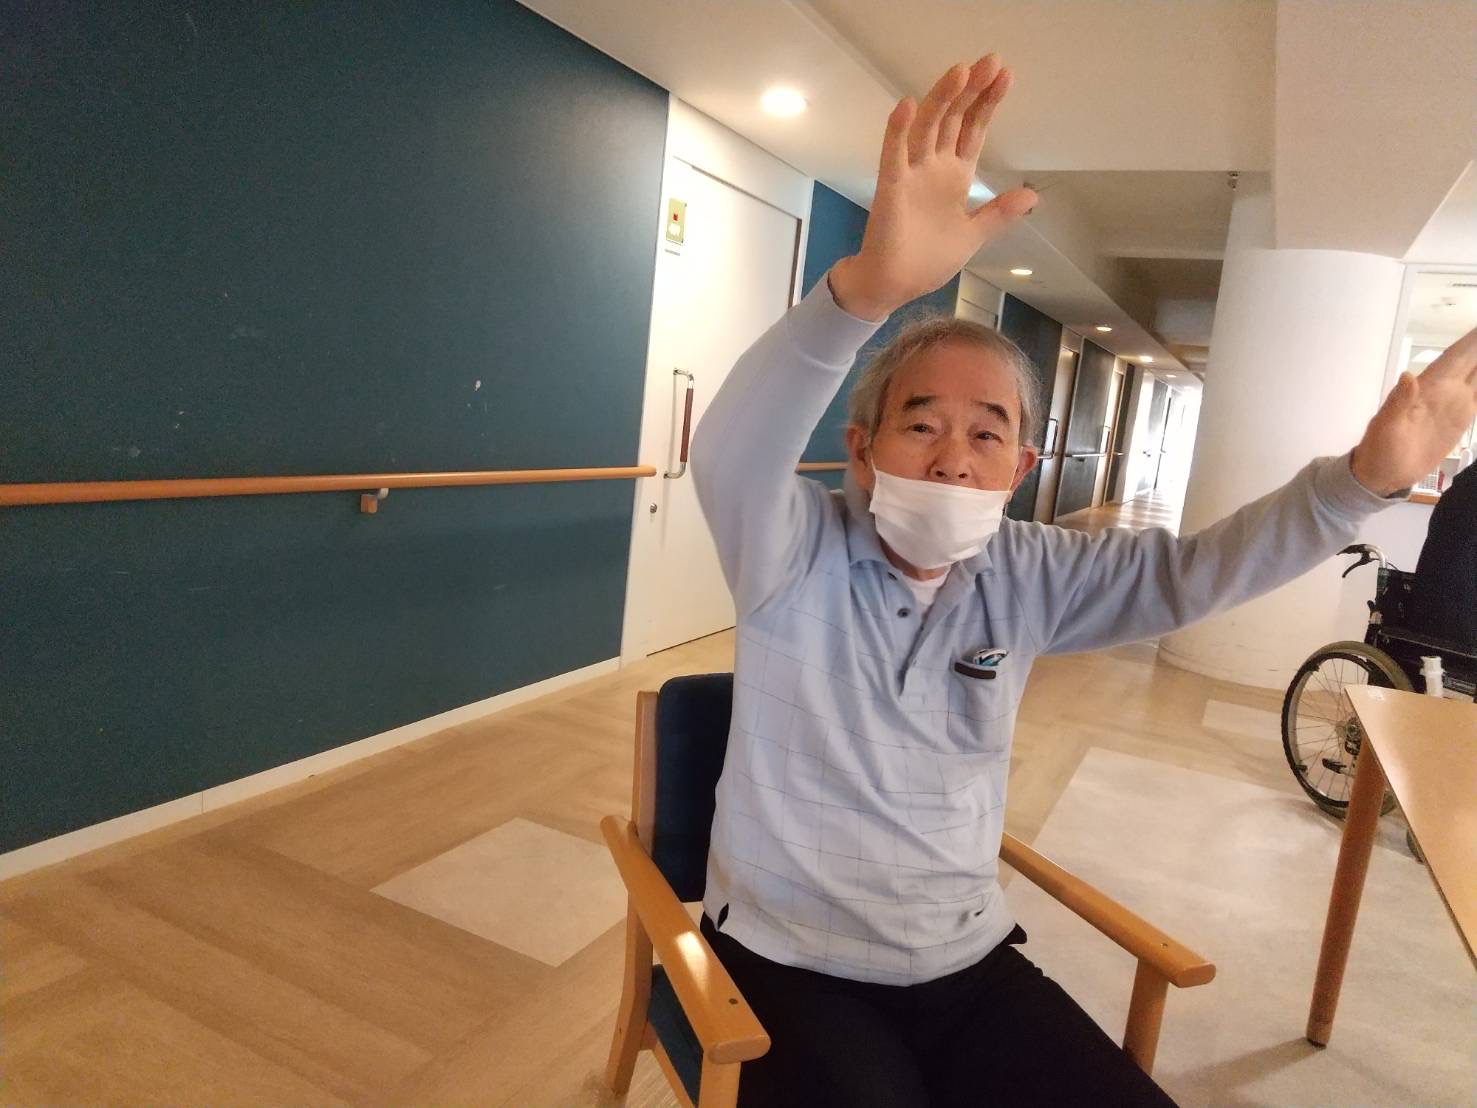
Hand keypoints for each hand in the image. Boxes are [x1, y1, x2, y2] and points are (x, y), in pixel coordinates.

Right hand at [830, 55, 1036, 321]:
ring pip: (927, 128)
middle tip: (990, 61)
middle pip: (954, 119)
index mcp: (955, 176)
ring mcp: (911, 175)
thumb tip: (1031, 195)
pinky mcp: (890, 189)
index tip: (1005, 75)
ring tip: (960, 71)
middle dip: (972, 91)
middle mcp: (934, 167)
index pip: (973, 130)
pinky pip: (892, 155)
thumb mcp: (972, 235)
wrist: (893, 285)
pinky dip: (898, 130)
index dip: (988, 103)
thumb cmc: (927, 260)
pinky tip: (906, 105)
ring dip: (942, 99)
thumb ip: (997, 213)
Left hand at [1351, 326, 1476, 495]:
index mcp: (1428, 386)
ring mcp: (1454, 403)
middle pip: (1473, 360)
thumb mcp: (1386, 426)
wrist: (1382, 473)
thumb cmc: (1379, 448)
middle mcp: (1445, 389)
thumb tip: (1408, 375)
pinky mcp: (1460, 419)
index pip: (1456, 356)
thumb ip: (1399, 402)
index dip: (1473, 340)